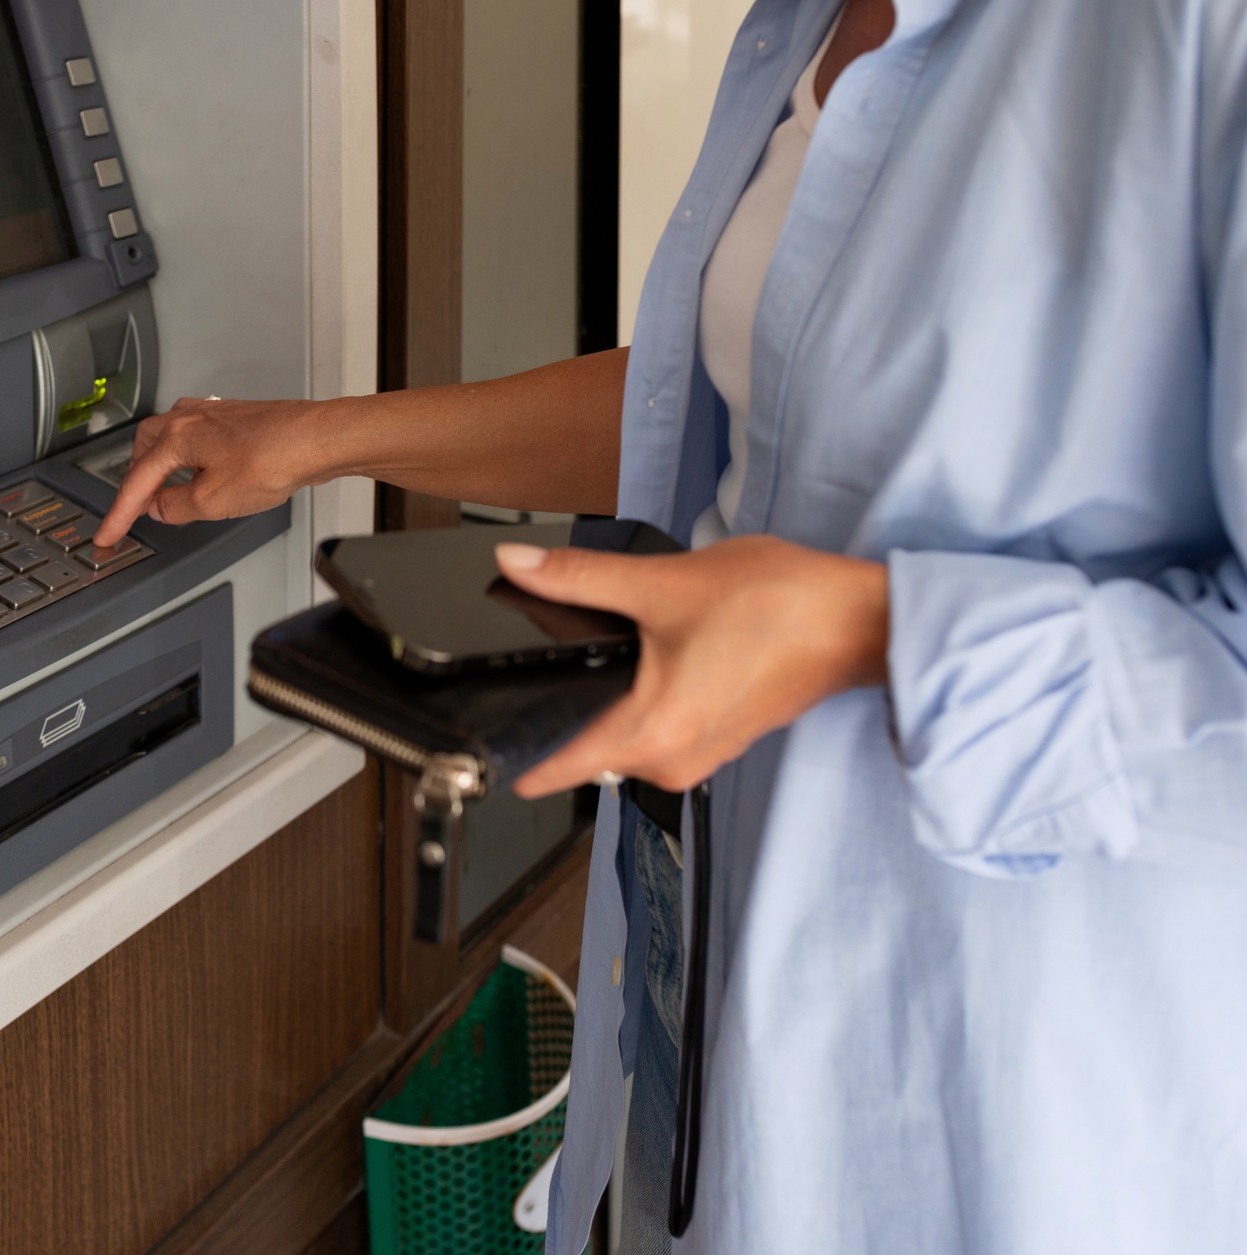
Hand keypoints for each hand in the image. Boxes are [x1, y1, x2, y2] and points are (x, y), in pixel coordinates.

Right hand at [95, 395, 334, 545]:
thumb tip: (159, 507)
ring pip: (170, 439)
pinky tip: (199, 474)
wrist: (316, 440)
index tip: (108, 534)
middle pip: (145, 450)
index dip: (119, 514)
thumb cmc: (273, 460)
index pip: (136, 481)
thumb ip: (176, 507)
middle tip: (135, 511)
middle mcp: (190, 418)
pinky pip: (195, 438)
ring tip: (166, 495)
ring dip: (161, 467)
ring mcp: (213, 414)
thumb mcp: (213, 501)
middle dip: (137, 482)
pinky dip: (186, 459)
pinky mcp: (233, 419)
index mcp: (176, 436)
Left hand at [496, 535, 888, 795]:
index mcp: (649, 735)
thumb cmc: (779, 607)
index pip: (551, 769)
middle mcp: (669, 761)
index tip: (473, 740)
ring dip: (606, 701)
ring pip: (620, 738)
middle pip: (581, 751)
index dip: (508, 753)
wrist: (859, 620)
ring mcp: (696, 755)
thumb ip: (578, 579)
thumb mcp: (661, 584)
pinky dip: (642, 700)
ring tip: (614, 649)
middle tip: (550, 658)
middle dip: (561, 709)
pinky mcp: (716, 739)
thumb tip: (515, 563)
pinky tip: (652, 658)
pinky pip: (655, 730)